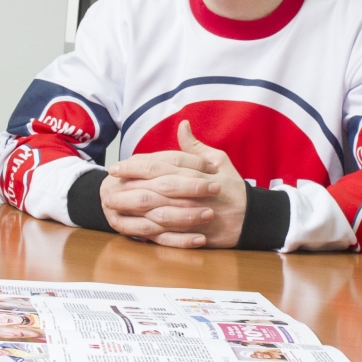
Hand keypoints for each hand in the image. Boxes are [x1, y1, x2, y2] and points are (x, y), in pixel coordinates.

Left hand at [100, 121, 247, 247]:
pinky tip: (131, 229)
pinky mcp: (192, 235)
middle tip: (107, 187)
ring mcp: (191, 216)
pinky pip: (166, 235)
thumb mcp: (219, 161)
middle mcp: (190, 194)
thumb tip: (182, 126)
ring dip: (131, 210)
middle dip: (126, 188)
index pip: (158, 167)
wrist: (254, 218)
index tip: (116, 167)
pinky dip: (147, 232)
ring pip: (155, 213)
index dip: (134, 166)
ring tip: (112, 208)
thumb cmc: (233, 187)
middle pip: (152, 190)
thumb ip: (195, 147)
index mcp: (194, 174)